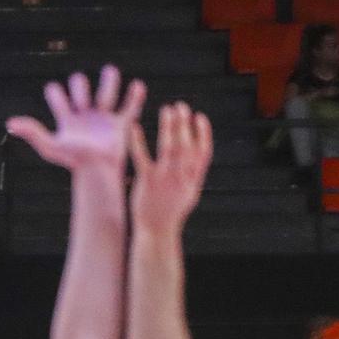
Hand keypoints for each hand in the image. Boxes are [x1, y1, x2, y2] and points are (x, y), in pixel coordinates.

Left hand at [6, 66, 145, 176]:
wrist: (98, 171)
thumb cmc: (73, 161)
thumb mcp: (50, 145)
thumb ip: (32, 131)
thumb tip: (9, 123)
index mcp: (65, 118)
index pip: (56, 93)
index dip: (57, 93)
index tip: (63, 106)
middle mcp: (83, 114)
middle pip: (80, 82)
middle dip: (82, 87)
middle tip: (83, 104)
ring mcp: (103, 117)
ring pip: (107, 86)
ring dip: (108, 83)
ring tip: (105, 101)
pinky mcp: (121, 124)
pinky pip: (130, 105)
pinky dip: (135, 95)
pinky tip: (136, 86)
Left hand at [126, 99, 212, 234]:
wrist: (156, 232)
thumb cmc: (170, 214)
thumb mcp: (189, 194)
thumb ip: (193, 174)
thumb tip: (196, 156)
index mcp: (194, 180)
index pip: (204, 152)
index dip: (203, 133)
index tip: (199, 117)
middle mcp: (182, 177)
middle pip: (187, 144)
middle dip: (184, 124)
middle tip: (180, 106)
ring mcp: (165, 179)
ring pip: (170, 147)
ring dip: (169, 126)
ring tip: (167, 110)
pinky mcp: (147, 182)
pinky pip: (142, 157)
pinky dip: (138, 141)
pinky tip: (135, 127)